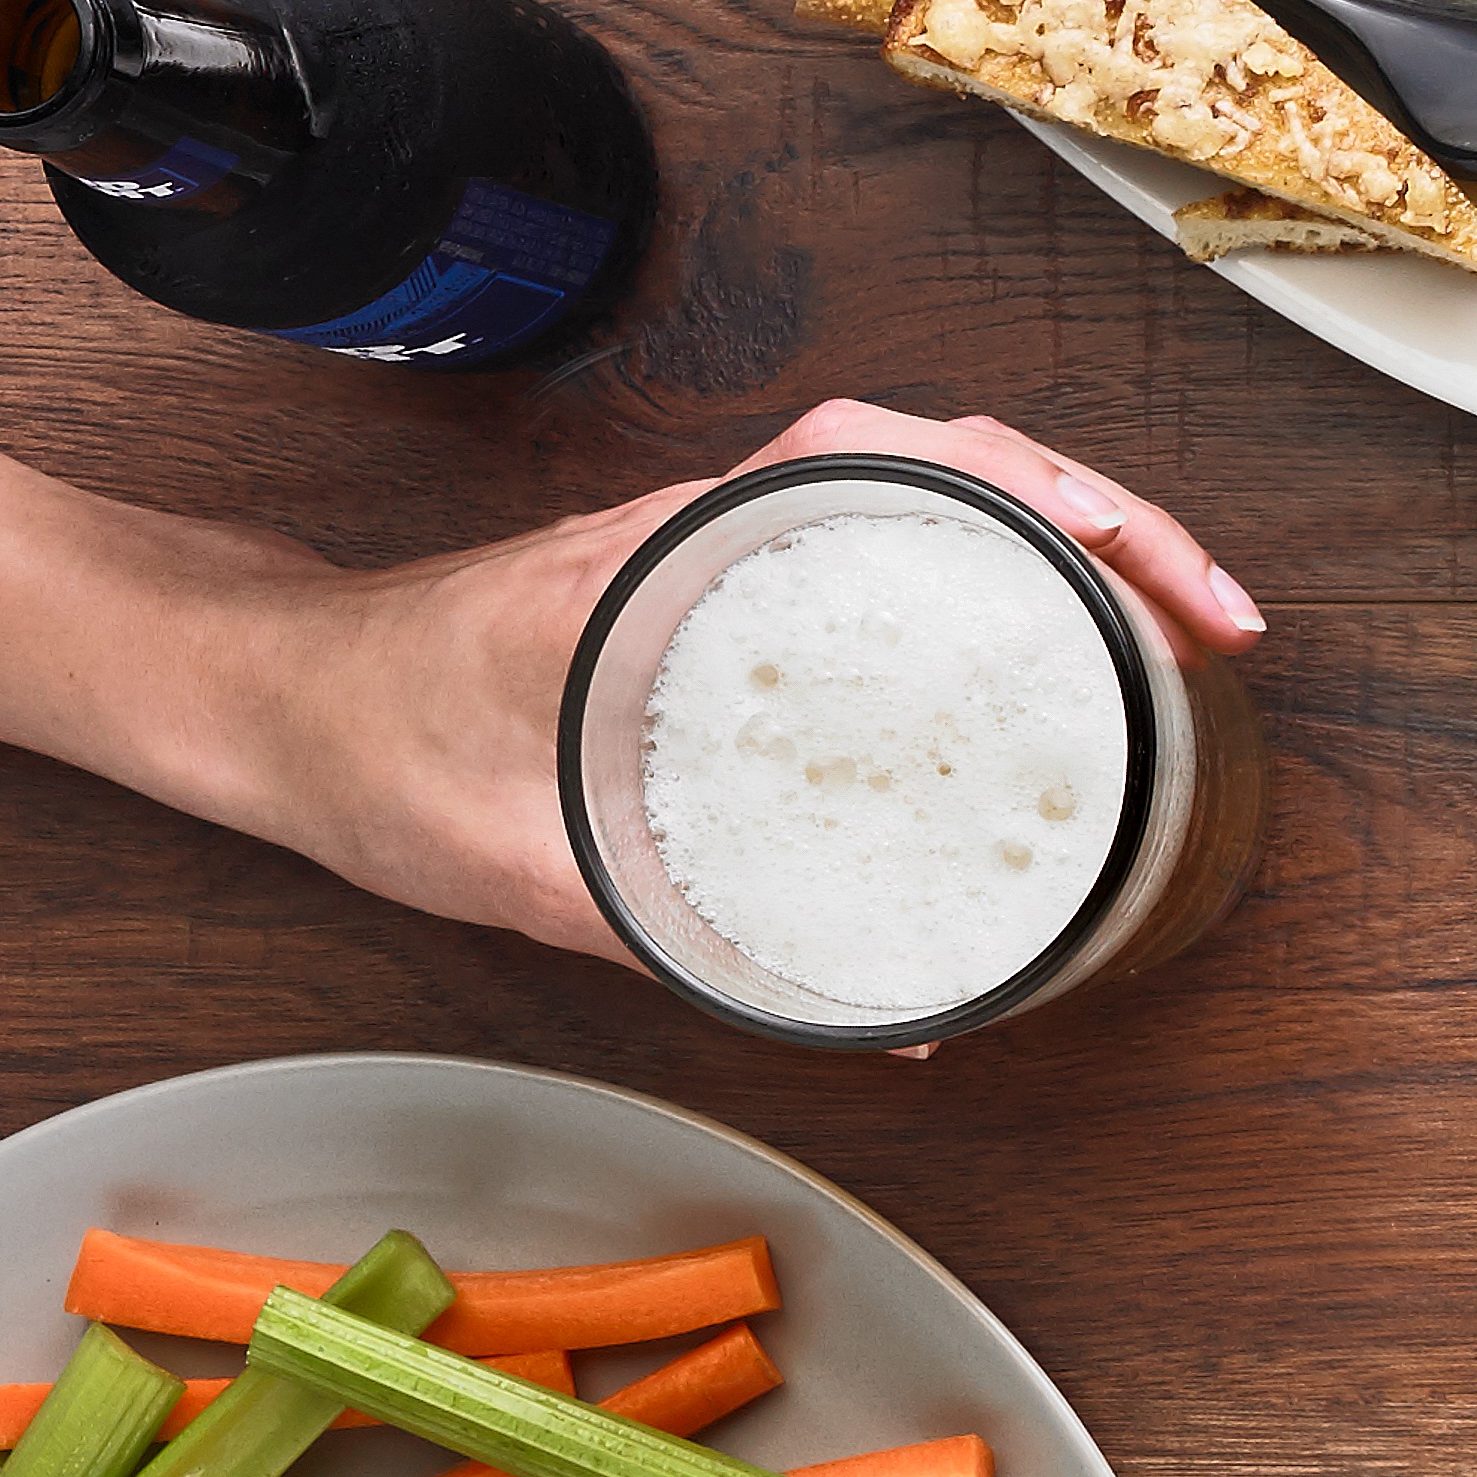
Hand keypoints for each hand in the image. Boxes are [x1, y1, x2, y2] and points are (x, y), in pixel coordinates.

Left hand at [277, 405, 1264, 962]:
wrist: (262, 697)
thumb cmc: (371, 751)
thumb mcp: (523, 867)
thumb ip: (690, 948)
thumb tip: (888, 1023)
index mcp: (679, 553)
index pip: (898, 454)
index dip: (1053, 496)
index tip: (1152, 577)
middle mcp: (714, 523)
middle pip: (963, 460)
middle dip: (1117, 525)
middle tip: (1214, 624)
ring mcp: (721, 543)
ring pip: (936, 489)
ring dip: (1067, 540)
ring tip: (1162, 633)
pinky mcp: (717, 580)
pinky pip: (885, 541)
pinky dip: (989, 573)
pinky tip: (1030, 656)